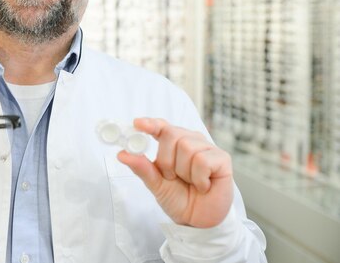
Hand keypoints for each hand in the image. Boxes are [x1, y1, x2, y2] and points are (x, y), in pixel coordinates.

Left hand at [117, 118, 232, 227]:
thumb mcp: (155, 184)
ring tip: (190, 182)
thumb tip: (122, 154)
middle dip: (166, 160)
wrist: (198, 221)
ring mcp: (207, 148)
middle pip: (171, 134)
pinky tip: (203, 186)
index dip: (150, 123)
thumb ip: (141, 168)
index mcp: (173, 143)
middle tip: (173, 177)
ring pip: (187, 148)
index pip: (161, 126)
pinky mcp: (222, 159)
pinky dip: (199, 178)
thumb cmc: (178, 198)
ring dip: (184, 172)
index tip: (137, 124)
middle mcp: (190, 140)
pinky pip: (203, 161)